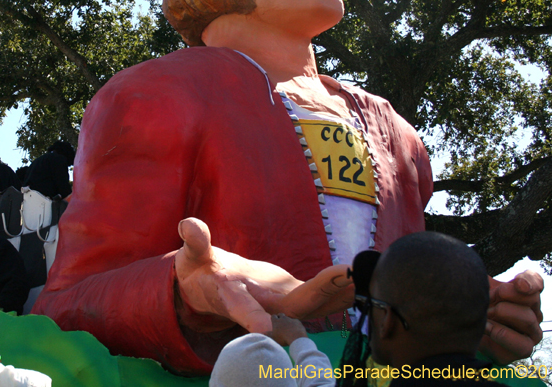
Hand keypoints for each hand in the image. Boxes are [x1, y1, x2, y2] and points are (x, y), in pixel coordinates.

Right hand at [174, 217, 352, 333]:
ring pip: (313, 306)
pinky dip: (340, 291)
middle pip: (293, 306)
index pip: (241, 307)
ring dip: (338, 294)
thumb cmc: (202, 271)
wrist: (213, 289)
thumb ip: (195, 241)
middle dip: (319, 293)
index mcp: (233, 295)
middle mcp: (262, 305)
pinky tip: (360, 280)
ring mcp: (280, 304)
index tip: (263, 327)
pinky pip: (320, 300)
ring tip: (363, 277)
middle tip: (345, 275)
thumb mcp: (192, 254)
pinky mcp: (292, 299)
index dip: (251, 316)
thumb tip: (188, 224)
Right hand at [269, 313, 306, 345]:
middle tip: (280, 321)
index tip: (273, 321)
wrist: (296, 338)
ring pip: (288, 318)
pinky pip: (295, 321)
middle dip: (280, 317)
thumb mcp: (273, 338)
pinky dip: (294, 324)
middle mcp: (283, 318)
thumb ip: (267, 335)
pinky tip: (295, 329)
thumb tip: (262, 333)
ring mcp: (291, 319)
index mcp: (276, 321)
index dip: (273, 318)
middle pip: (281, 314)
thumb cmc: (283, 338)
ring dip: (287, 321)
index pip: (273, 316)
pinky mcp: (297, 322)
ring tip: (288, 326)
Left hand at [479, 271, 543, 363]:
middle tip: (487, 297)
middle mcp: (533, 312)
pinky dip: (501, 335)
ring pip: (529, 319)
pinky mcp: (523, 350)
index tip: (518, 283)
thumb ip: (485, 280)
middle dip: (504, 294)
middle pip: (532, 298)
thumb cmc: (476, 307)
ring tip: (485, 313)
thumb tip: (489, 278)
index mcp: (524, 294)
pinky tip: (485, 328)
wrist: (467, 334)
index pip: (536, 282)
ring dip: (502, 313)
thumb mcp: (479, 290)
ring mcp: (531, 332)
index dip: (530, 281)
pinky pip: (522, 344)